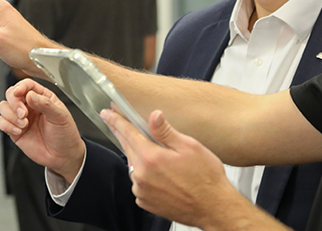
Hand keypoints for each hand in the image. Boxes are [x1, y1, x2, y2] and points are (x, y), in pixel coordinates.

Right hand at [0, 79, 85, 182]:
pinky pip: (1, 122)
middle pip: (11, 93)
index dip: (21, 87)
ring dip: (10, 115)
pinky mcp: (14, 129)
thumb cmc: (65, 134)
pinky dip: (7, 125)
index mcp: (43, 97)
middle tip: (23, 114)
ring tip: (23, 125)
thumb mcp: (60, 116)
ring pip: (3, 107)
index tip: (18, 93)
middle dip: (14, 103)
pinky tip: (19, 131)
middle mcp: (30, 105)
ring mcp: (21, 117)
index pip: (27, 85)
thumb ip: (45, 104)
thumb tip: (30, 95)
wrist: (62, 156)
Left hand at [101, 109, 288, 230]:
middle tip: (118, 123)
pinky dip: (144, 175)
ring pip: (134, 166)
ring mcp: (142, 191)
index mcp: (151, 158)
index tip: (107, 112)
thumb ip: (166, 131)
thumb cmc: (206, 178)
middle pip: (128, 148)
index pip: (128, 132)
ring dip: (138, 157)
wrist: (214, 208)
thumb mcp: (190, 147)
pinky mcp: (145, 202)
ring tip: (156, 155)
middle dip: (124, 134)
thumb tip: (154, 115)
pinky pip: (139, 182)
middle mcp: (142, 175)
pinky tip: (160, 174)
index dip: (116, 120)